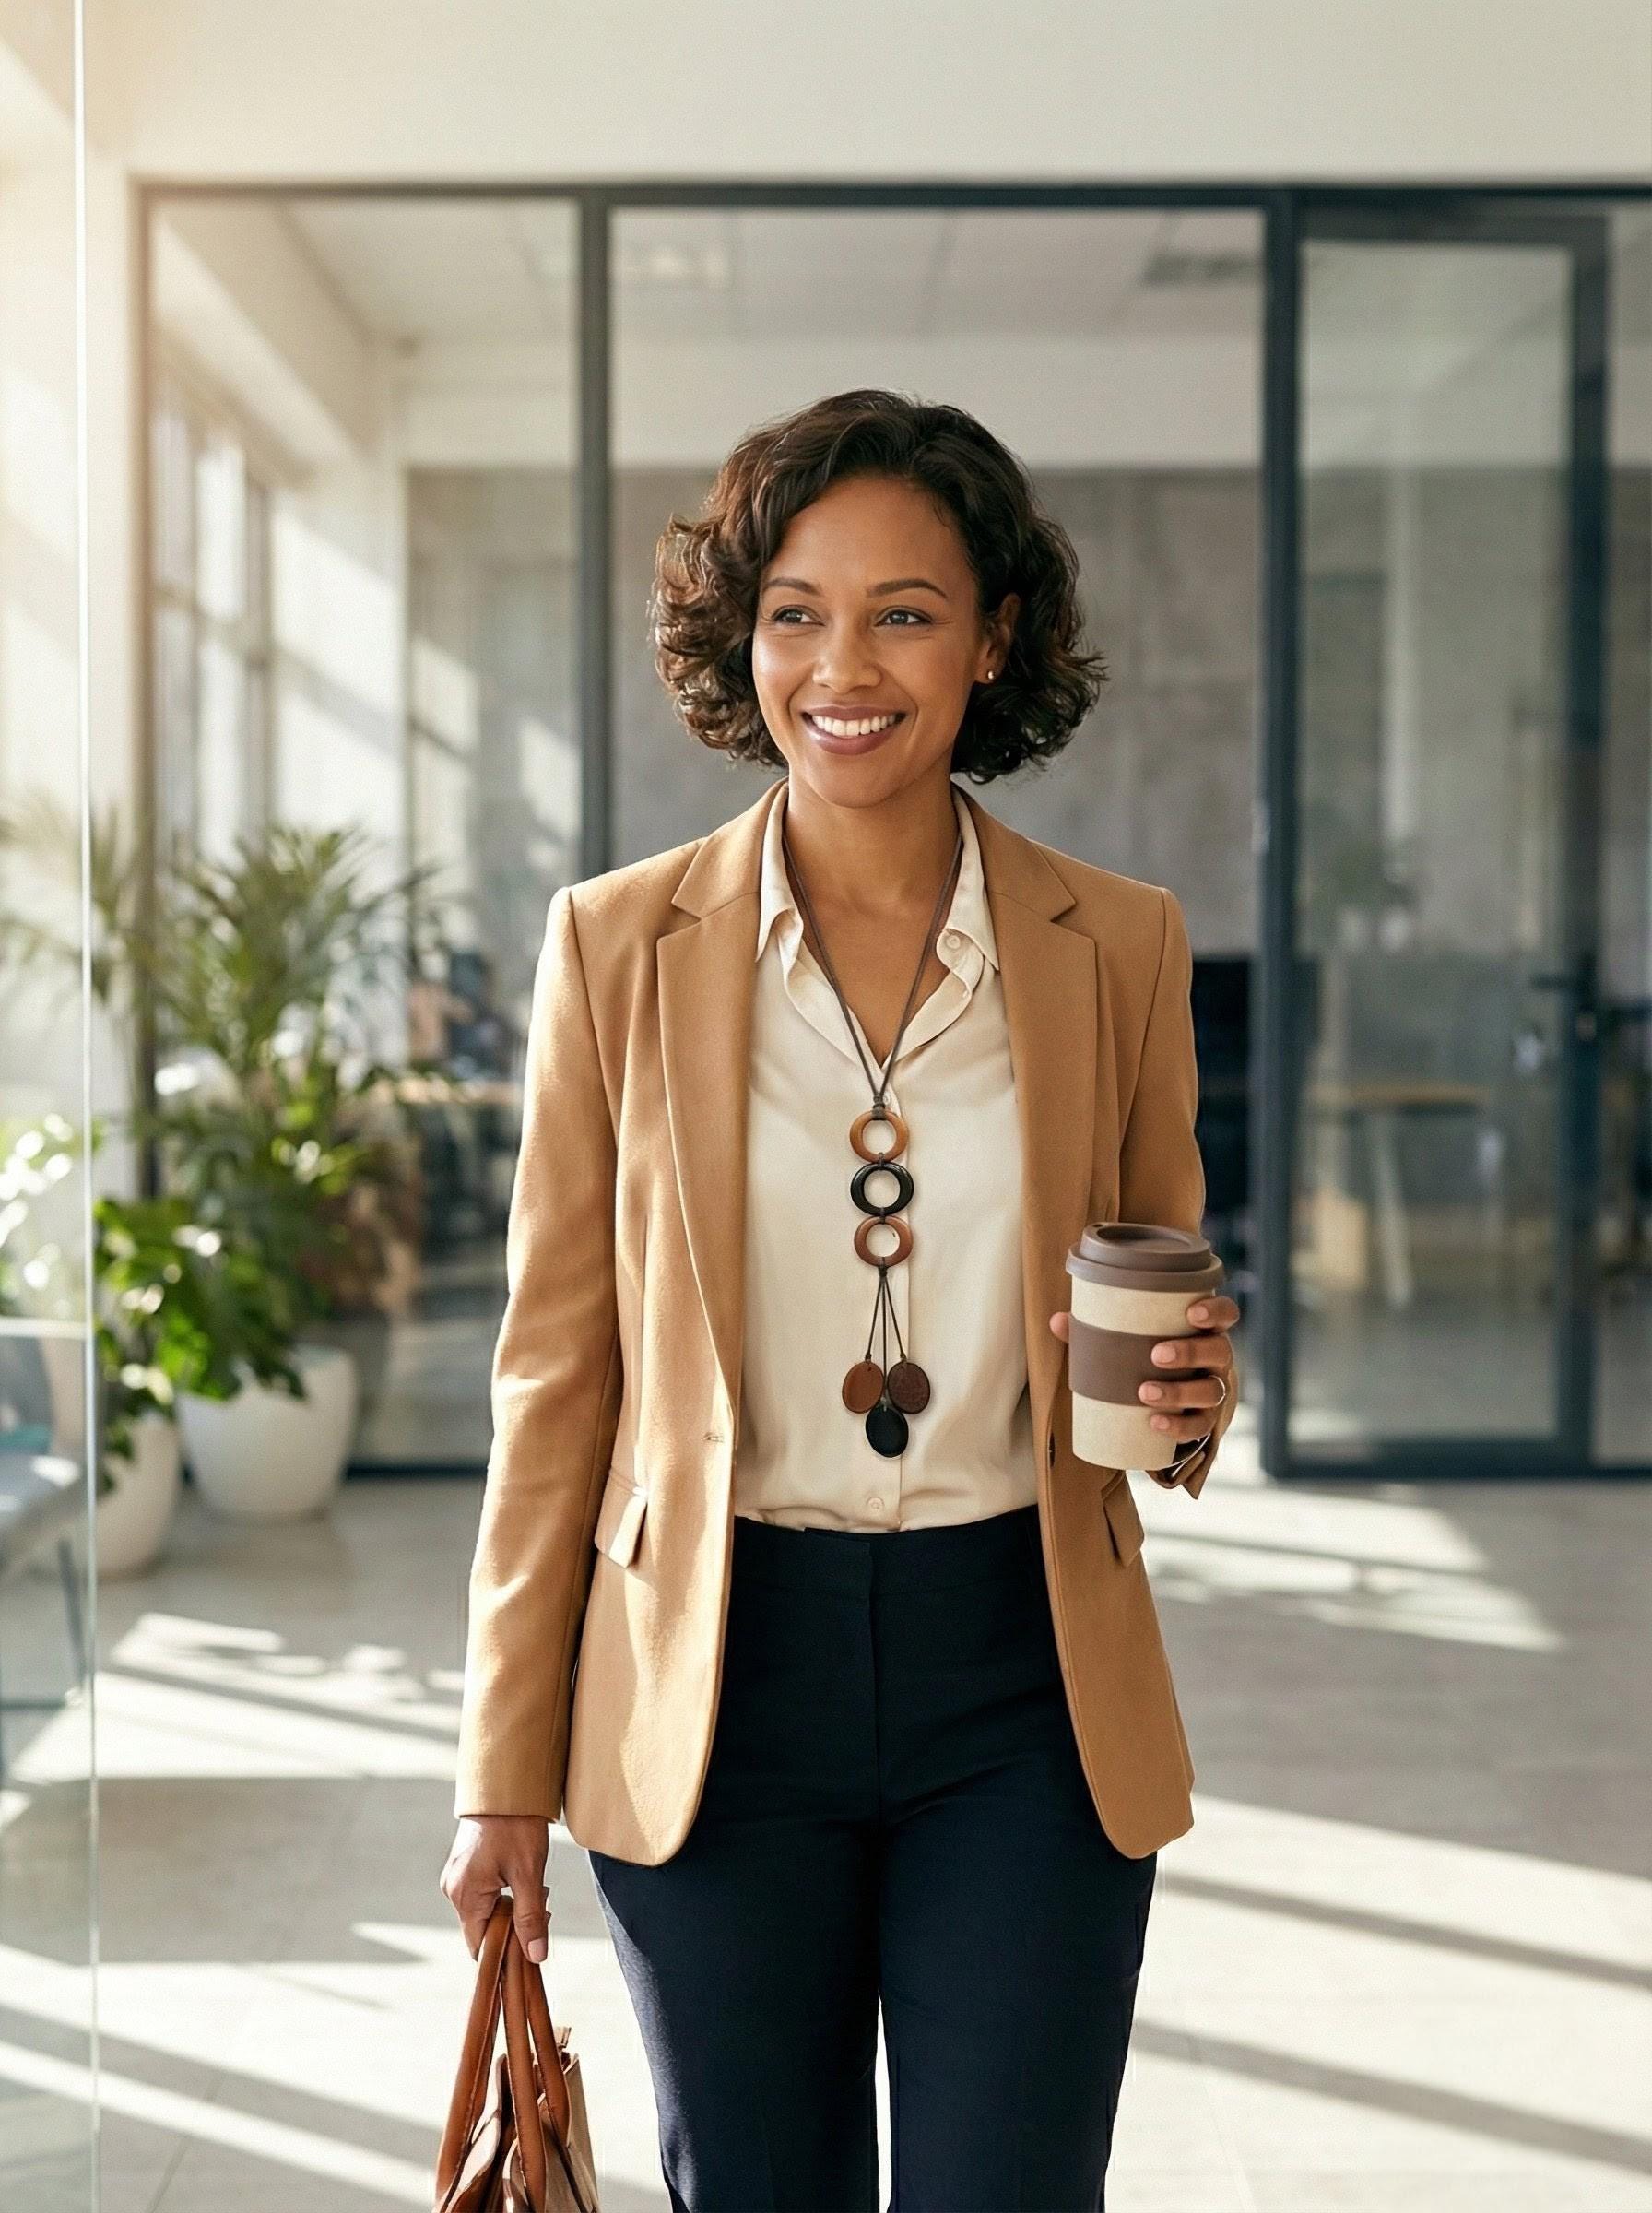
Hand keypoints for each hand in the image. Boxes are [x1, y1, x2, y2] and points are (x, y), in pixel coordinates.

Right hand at [440, 1814, 549, 1961]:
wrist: (507, 1784)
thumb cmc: (517, 1826)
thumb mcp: (529, 1874)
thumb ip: (530, 1918)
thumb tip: (536, 1957)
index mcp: (464, 1895)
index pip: (479, 1946)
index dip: (505, 1953)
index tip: (532, 1948)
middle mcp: (453, 1889)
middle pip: (482, 1929)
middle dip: (513, 1927)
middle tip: (543, 1908)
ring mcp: (457, 1877)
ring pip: (485, 1911)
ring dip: (511, 1909)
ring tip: (535, 1888)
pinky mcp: (464, 1867)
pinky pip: (483, 1895)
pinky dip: (504, 1895)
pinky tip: (522, 1879)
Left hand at [1049, 1291, 1239, 1487]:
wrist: (1156, 1400)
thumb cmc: (1142, 1355)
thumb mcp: (1124, 1339)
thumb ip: (1095, 1329)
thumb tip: (1058, 1320)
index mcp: (1203, 1329)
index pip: (1226, 1313)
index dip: (1216, 1311)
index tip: (1192, 1313)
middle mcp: (1215, 1359)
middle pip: (1219, 1351)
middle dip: (1191, 1352)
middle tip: (1156, 1355)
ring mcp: (1213, 1390)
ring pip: (1211, 1391)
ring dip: (1180, 1391)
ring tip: (1145, 1393)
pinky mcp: (1203, 1421)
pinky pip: (1199, 1427)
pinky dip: (1179, 1426)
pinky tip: (1156, 1424)